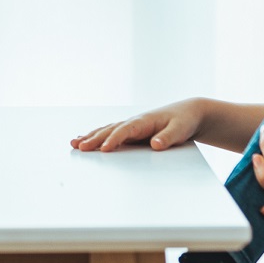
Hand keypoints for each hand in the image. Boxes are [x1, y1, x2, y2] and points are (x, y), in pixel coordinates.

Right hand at [70, 101, 203, 152]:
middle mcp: (134, 122)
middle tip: (79, 147)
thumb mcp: (180, 129)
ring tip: (75, 144)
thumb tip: (155, 144)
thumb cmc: (184, 121)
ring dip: (91, 137)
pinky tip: (86, 141)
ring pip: (107, 130)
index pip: (125, 130)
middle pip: (110, 130)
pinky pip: (111, 134)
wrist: (188, 112)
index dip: (114, 139)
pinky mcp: (132, 132)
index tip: (103, 150)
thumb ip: (168, 137)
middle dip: (94, 138)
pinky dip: (97, 137)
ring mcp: (131, 126)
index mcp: (144, 120)